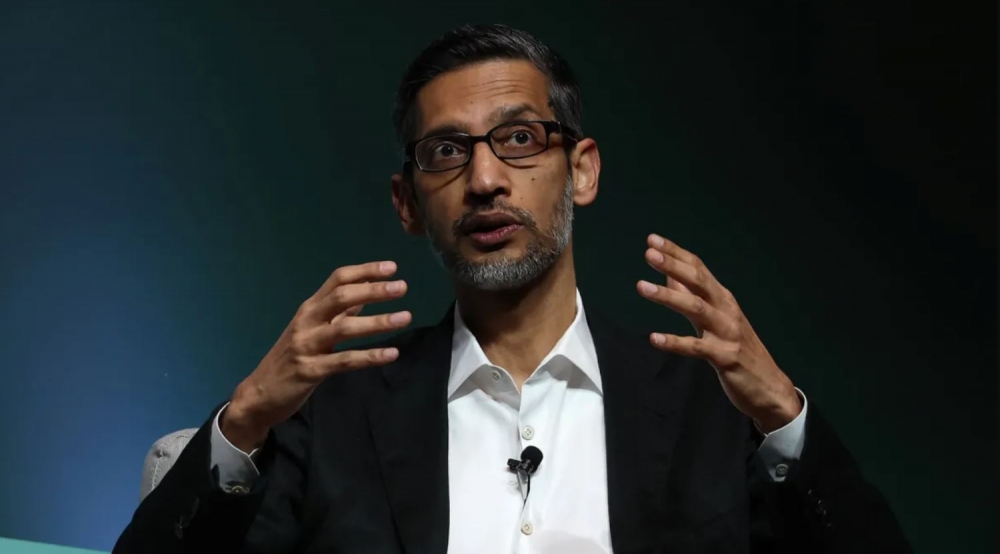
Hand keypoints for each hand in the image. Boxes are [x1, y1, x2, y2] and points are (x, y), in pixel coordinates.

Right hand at [222, 261, 411, 451]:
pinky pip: (344, 361)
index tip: (392, 267)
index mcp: (309, 308)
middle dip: (373, 290)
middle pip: (341, 297)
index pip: (337, 280)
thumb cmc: (292, 359)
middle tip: (402, 287)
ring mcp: (307, 345)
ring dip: (377, 322)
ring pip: (344, 328)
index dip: (364, 271)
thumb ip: (340, 313)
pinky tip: (391, 354)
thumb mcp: (314, 330)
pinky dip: (369, 356)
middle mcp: (307, 321)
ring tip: (405, 317)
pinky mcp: (310, 370)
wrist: (259, 394)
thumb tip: (367, 293)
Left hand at [636, 234, 800, 432]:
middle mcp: (726, 309)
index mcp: (723, 298)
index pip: (698, 268)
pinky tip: (654, 338)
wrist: (769, 386)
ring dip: (668, 296)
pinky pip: (697, 347)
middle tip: (649, 253)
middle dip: (672, 265)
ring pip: (696, 308)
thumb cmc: (738, 348)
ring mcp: (727, 332)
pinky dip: (675, 342)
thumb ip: (693, 296)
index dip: (676, 253)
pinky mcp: (725, 356)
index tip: (652, 240)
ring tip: (642, 286)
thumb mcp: (716, 318)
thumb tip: (671, 273)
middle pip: (698, 281)